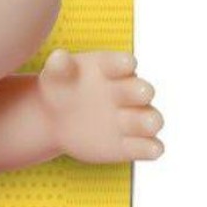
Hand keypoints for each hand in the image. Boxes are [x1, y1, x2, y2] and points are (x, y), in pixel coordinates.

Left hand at [37, 50, 163, 162]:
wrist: (54, 120)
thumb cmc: (60, 89)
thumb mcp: (55, 75)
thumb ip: (59, 66)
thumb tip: (59, 57)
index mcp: (112, 69)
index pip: (124, 63)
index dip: (126, 64)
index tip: (127, 65)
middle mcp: (128, 92)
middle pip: (144, 91)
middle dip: (142, 93)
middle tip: (139, 94)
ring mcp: (133, 118)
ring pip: (152, 120)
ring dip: (150, 122)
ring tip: (142, 124)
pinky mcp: (131, 145)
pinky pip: (150, 148)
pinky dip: (151, 149)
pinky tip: (146, 150)